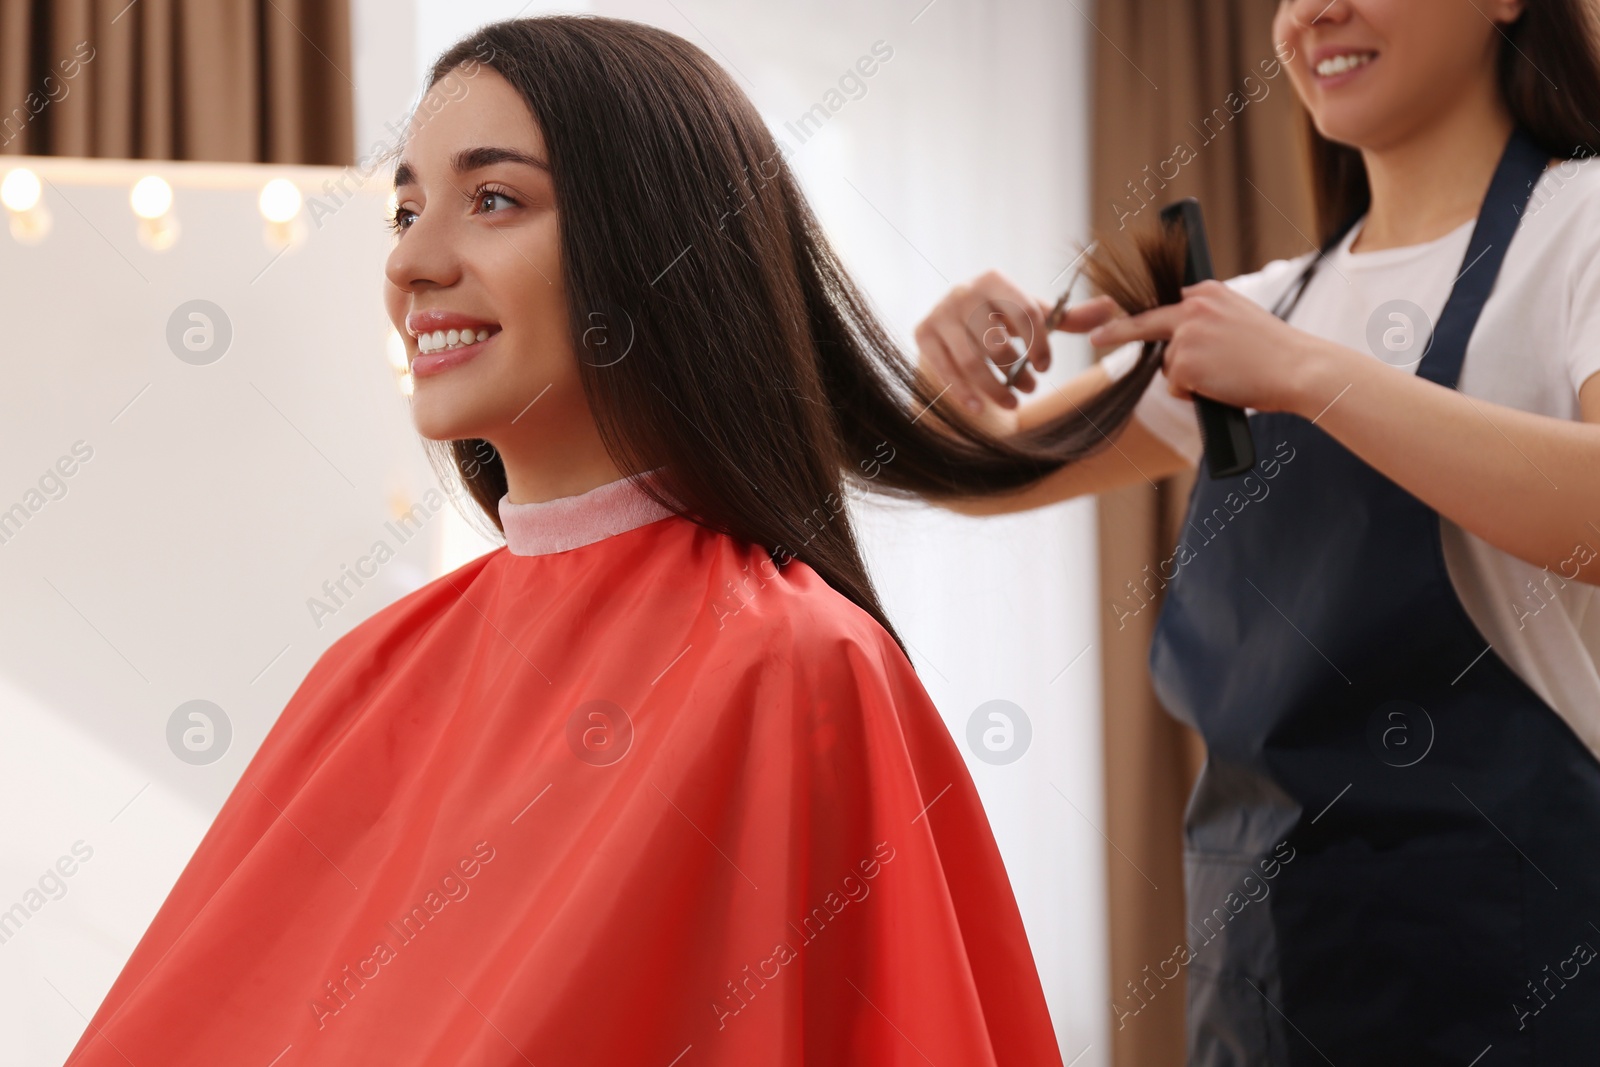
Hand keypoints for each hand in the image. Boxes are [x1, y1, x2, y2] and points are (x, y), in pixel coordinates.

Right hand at [913, 269, 1124, 414]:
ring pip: (970, 359)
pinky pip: (944, 368)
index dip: (1040, 344)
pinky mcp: (922, 333)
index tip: (1045, 368)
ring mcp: (941, 313)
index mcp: (994, 280)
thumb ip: (1068, 317)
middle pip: (996, 339)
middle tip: (1029, 389)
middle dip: (1016, 370)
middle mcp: (964, 292)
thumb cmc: (999, 320)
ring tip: (1011, 403)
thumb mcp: (1031, 316)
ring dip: (993, 387)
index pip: (1024, 311)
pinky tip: (978, 408)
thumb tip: (1113, 307)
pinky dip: (963, 391)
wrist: (949, 321)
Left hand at [1086, 279, 1341, 415]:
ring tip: (1226, 376)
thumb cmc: (1275, 352)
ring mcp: (1186, 334)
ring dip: (1189, 379)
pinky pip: (1175, 387)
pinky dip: (1193, 395)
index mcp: (1209, 292)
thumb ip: (1209, 321)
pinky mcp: (1183, 362)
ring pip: (1169, 366)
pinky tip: (1221, 387)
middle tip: (1094, 338)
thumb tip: (1179, 340)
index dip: (1145, 317)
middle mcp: (1193, 307)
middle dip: (1116, 332)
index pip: (1166, 303)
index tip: (1115, 315)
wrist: (1298, 368)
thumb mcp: (1241, 321)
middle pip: (1144, 323)